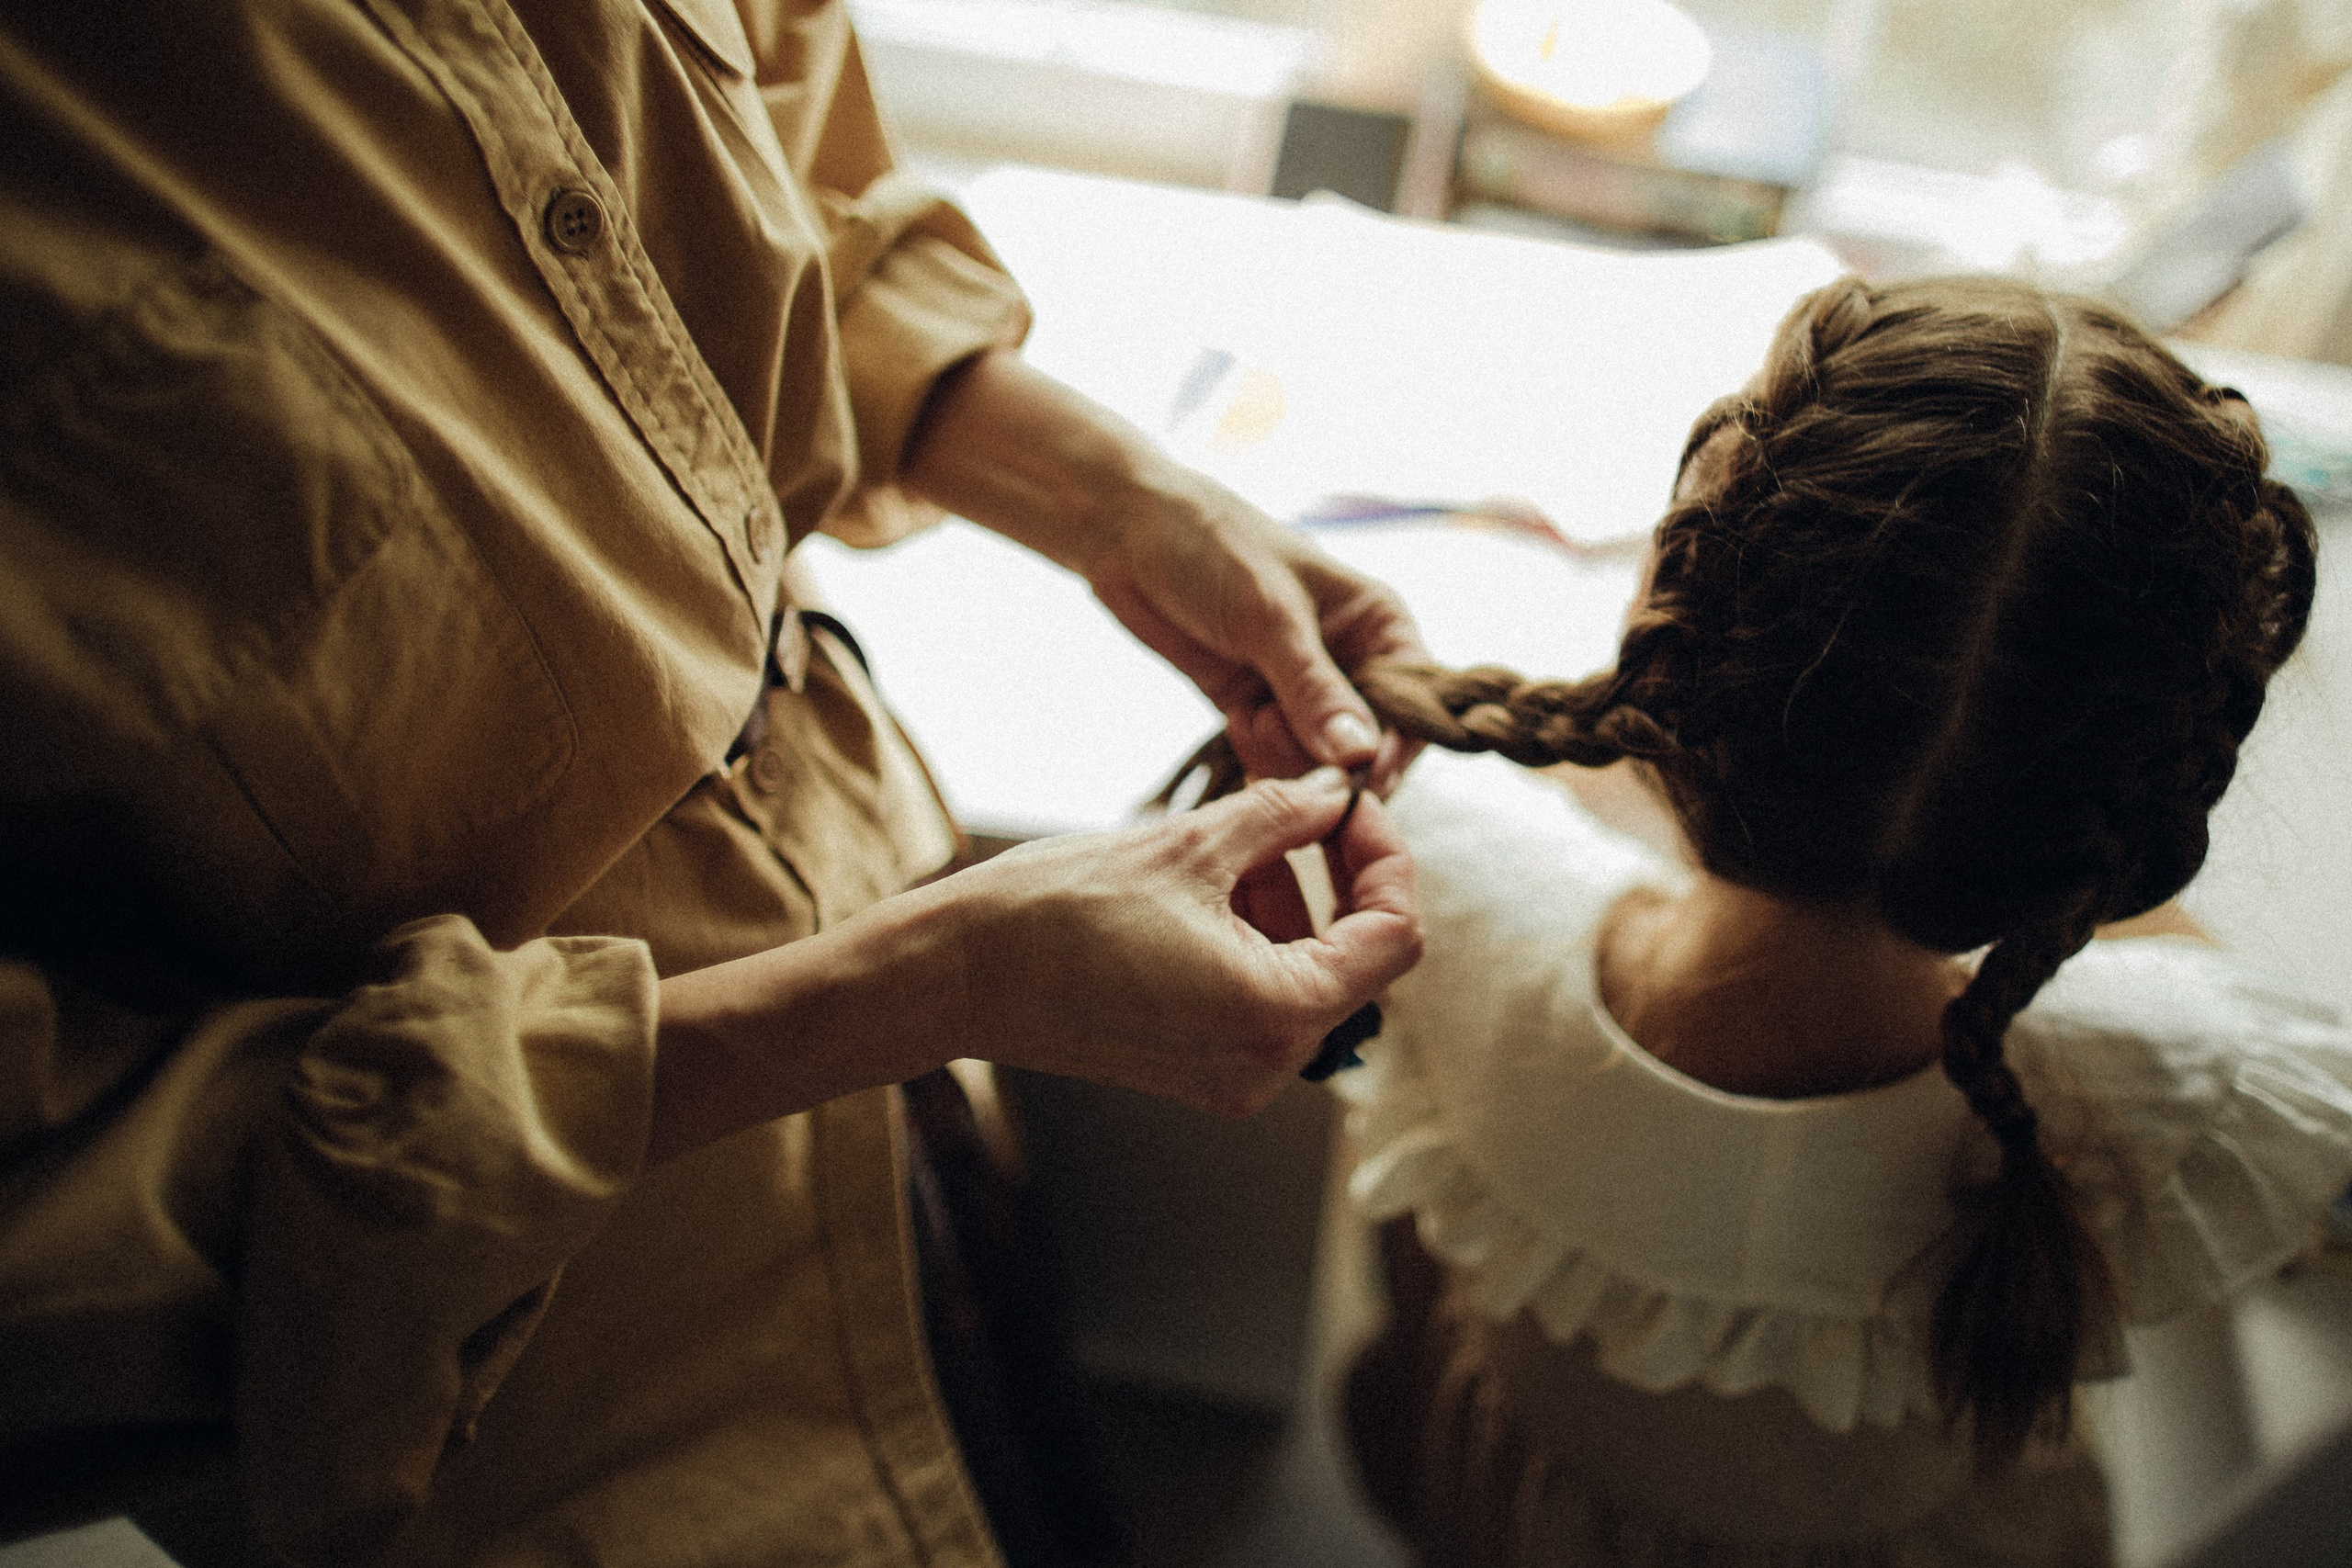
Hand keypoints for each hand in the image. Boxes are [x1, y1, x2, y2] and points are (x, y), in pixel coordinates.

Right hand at [940, 766, 1419, 1114]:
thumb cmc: (1061, 910)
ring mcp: (1234, 1078)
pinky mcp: (1200, 1072)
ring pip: (1312, 981)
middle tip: (1303, 810)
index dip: (1386, 857)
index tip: (1348, 805)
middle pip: (1359, 964)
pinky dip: (1260, 943)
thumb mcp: (1190, 843)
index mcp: (1279, 1013)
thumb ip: (1284, 815)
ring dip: (1297, 907)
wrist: (958, 975)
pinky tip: (1214, 890)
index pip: (1394, 937)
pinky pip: (1265, 1004)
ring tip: (1244, 843)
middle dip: (1340, 880)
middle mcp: (1269, 1065)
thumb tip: (1337, 792)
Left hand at [1087, 461, 1423, 789]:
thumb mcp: (1269, 616)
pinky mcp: (1257, 704)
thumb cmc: (1212, 546)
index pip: (1415, 707)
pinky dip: (1258, 754)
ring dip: (1287, 756)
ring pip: (1320, 760)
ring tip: (1253, 717)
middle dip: (1328, 758)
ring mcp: (1302, 687)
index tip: (1355, 780)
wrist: (1128, 532)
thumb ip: (1314, 689)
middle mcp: (1351, 660)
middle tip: (1280, 731)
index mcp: (1379, 624)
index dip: (1393, 750)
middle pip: (1370, 746)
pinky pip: (1276, 756)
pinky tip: (1237, 721)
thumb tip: (1360, 757)